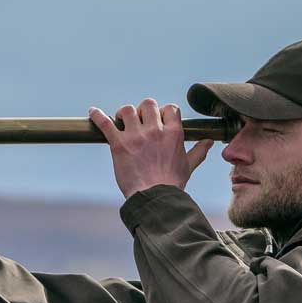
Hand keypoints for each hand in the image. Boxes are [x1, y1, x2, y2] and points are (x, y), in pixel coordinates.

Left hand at [88, 99, 212, 201]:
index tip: (159, 121)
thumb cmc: (172, 184)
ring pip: (128, 110)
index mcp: (173, 133)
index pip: (169, 108)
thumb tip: (209, 141)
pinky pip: (105, 123)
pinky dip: (97, 116)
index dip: (163, 112)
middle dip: (144, 110)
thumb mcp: (188, 165)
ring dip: (124, 114)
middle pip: (148, 104)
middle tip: (140, 122)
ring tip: (122, 122)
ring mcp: (136, 136)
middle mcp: (155, 130)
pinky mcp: (119, 144)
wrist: (154, 198)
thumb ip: (198, 150)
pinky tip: (92, 112)